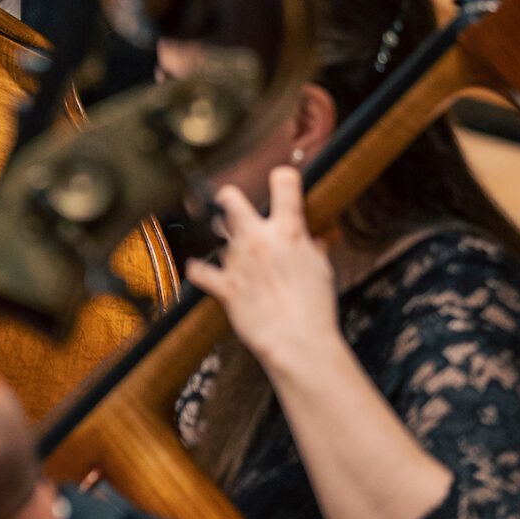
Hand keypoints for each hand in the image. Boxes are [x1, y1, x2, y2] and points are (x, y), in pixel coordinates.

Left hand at [186, 169, 340, 380]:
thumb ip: (313, 248)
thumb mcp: (322, 269)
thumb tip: (314, 240)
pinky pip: (200, 271)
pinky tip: (197, 269)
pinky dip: (198, 270)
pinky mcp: (224, 285)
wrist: (298, 340)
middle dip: (228, 198)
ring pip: (218, 236)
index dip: (282, 178)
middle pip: (232, 201)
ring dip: (223, 241)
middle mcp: (259, 239)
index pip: (284, 183)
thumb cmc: (315, 307)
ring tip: (230, 249)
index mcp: (289, 231)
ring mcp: (238, 261)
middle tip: (228, 200)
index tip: (280, 180)